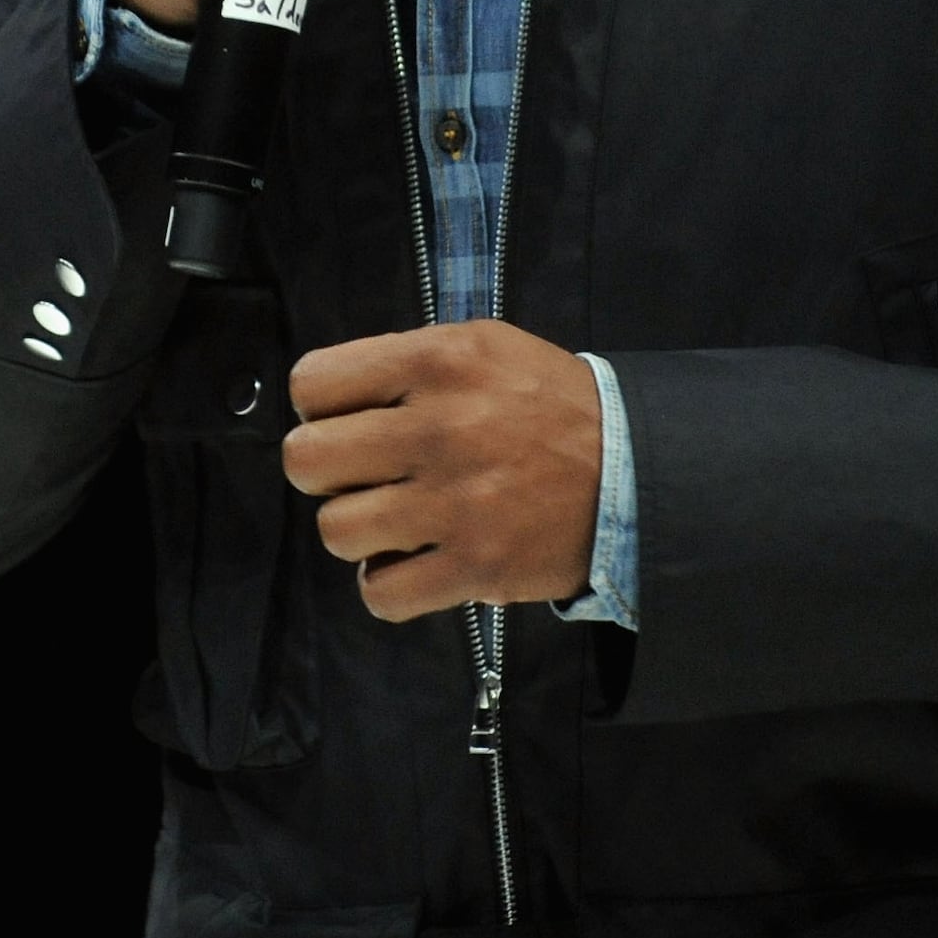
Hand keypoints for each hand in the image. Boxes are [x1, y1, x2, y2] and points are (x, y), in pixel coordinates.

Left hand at [281, 322, 601, 620]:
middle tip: (364, 475)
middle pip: (305, 459)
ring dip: (358, 530)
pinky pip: (379, 592)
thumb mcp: (483, 345)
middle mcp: (437, 427)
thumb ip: (406, 361)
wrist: (631, 470)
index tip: (348, 420)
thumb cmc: (547, 405)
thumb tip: (331, 399)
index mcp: (436, 361)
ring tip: (396, 519)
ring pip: (335, 530)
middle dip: (327, 471)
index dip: (319, 407)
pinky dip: (388, 585)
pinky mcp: (473, 566)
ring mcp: (454, 502)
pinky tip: (416, 561)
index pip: (312, 384)